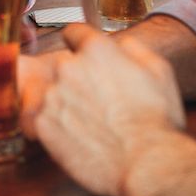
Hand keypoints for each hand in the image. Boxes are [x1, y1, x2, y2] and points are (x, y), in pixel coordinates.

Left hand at [34, 24, 185, 195]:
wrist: (146, 162)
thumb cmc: (156, 120)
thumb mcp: (159, 71)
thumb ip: (134, 48)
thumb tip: (120, 44)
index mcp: (97, 50)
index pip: (74, 33)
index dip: (81, 46)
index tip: (84, 59)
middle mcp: (68, 67)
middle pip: (61, 65)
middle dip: (74, 79)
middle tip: (94, 101)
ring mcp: (52, 94)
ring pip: (45, 91)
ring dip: (59, 102)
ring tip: (83, 122)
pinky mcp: (41, 123)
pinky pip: (36, 118)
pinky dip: (48, 126)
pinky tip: (69, 136)